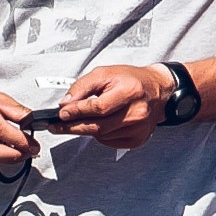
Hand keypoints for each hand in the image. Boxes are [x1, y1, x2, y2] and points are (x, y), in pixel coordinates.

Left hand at [57, 63, 171, 149]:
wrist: (158, 90)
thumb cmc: (132, 80)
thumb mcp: (105, 73)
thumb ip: (82, 87)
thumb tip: (65, 104)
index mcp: (129, 92)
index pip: (97, 107)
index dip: (77, 111)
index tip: (61, 114)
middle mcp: (136, 113)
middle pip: (97, 126)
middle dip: (73, 127)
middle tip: (57, 126)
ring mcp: (138, 129)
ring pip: (101, 136)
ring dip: (86, 129)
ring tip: (80, 120)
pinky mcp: (137, 139)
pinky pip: (109, 141)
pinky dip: (99, 134)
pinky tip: (101, 123)